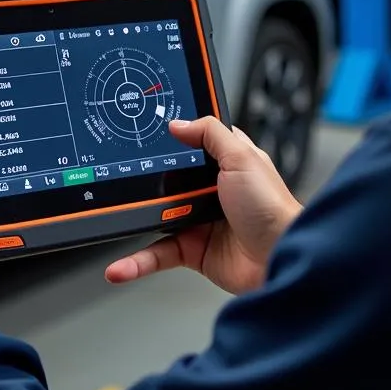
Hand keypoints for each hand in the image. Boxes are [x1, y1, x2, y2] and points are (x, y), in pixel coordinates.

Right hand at [104, 117, 301, 295]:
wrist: (280, 260)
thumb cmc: (273, 209)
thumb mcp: (242, 157)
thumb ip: (210, 133)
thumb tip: (178, 122)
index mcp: (226, 162)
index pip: (193, 142)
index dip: (172, 137)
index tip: (143, 129)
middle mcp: (211, 190)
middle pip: (167, 178)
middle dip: (144, 180)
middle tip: (121, 176)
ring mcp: (200, 220)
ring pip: (157, 216)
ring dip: (134, 221)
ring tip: (110, 220)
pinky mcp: (193, 251)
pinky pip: (158, 253)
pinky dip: (137, 261)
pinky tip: (120, 267)